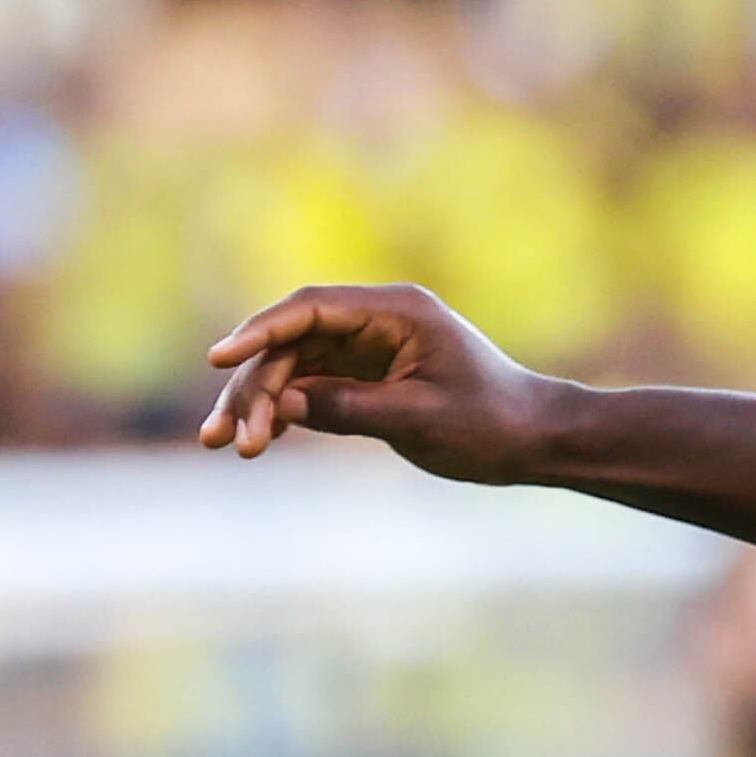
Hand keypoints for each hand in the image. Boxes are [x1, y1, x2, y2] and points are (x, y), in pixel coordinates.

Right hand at [197, 283, 558, 479]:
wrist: (536, 440)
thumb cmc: (491, 424)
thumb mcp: (420, 419)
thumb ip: (351, 408)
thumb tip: (282, 403)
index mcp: (396, 312)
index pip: (309, 310)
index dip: (258, 332)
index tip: (219, 359)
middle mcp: (377, 322)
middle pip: (291, 343)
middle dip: (254, 387)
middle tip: (226, 438)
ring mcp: (369, 349)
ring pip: (294, 368)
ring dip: (260, 403)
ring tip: (227, 446)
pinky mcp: (366, 378)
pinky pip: (311, 388)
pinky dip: (284, 412)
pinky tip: (257, 440)